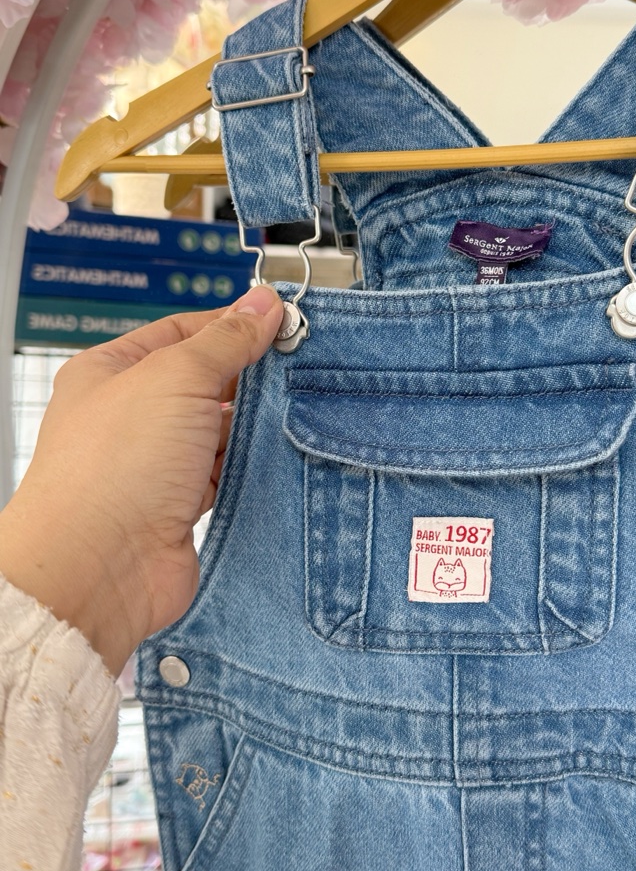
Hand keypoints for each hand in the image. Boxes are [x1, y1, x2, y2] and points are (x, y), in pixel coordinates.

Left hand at [0, 284, 283, 675]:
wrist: (100, 566)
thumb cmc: (115, 465)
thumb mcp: (176, 377)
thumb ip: (226, 340)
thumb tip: (264, 304)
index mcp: (114, 371)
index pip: (182, 331)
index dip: (232, 324)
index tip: (281, 320)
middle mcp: (132, 415)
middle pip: (205, 380)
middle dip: (250, 375)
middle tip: (300, 364)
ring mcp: (156, 462)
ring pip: (219, 429)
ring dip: (253, 422)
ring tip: (295, 408)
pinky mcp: (180, 504)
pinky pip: (226, 472)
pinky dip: (251, 463)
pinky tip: (279, 452)